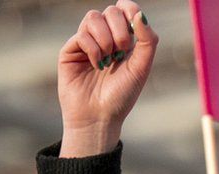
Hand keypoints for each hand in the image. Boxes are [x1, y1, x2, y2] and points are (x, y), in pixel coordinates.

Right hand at [57, 2, 158, 157]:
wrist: (99, 117)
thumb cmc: (121, 95)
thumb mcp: (141, 68)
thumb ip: (147, 40)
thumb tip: (140, 14)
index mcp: (124, 40)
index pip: (124, 9)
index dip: (129, 8)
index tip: (134, 22)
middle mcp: (105, 38)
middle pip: (110, 11)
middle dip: (119, 29)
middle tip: (121, 52)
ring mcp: (86, 42)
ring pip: (93, 17)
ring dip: (105, 38)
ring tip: (108, 60)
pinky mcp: (70, 50)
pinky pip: (82, 35)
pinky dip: (93, 49)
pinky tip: (96, 65)